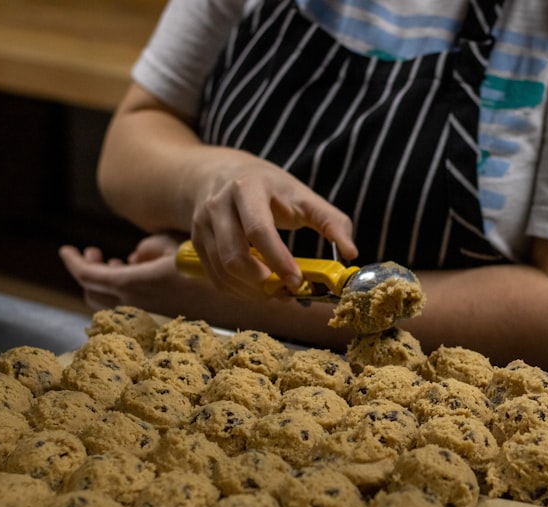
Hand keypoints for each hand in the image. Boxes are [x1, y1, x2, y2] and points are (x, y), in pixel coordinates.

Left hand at [58, 234, 201, 313]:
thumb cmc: (210, 267)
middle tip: (94, 253)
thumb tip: (136, 256)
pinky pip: (128, 306)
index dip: (73, 261)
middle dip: (87, 271)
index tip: (66, 249)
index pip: (88, 276)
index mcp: (135, 283)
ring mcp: (149, 314)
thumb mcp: (176, 245)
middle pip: (92, 293)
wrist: (240, 299)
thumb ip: (150, 247)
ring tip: (116, 263)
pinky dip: (122, 291)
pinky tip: (139, 275)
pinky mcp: (161, 318)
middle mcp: (137, 303)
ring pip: (109, 303)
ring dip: (104, 283)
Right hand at [189, 149, 356, 299]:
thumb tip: (351, 253)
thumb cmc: (269, 188)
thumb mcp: (301, 195)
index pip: (258, 230)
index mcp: (248, 188)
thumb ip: (330, 220)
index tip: (297, 281)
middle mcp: (218, 205)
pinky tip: (258, 289)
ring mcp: (202, 225)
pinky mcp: (196, 242)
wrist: (220, 174)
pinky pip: (215, 278)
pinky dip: (238, 291)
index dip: (278, 260)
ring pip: (222, 272)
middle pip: (234, 256)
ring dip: (251, 291)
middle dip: (262, 282)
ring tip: (276, 292)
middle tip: (287, 290)